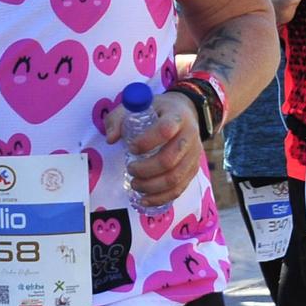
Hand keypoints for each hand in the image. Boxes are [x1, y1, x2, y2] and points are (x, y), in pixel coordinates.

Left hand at [103, 90, 201, 206]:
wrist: (185, 113)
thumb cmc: (157, 111)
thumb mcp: (137, 106)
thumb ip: (118, 119)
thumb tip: (111, 139)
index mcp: (176, 116)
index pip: (166, 130)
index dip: (146, 142)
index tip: (131, 148)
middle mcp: (189, 135)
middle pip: (170, 159)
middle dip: (146, 170)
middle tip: (130, 170)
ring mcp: (194, 154)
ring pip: (175, 178)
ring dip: (151, 187)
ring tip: (135, 185)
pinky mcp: (193, 169)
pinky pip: (180, 188)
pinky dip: (161, 197)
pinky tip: (145, 199)